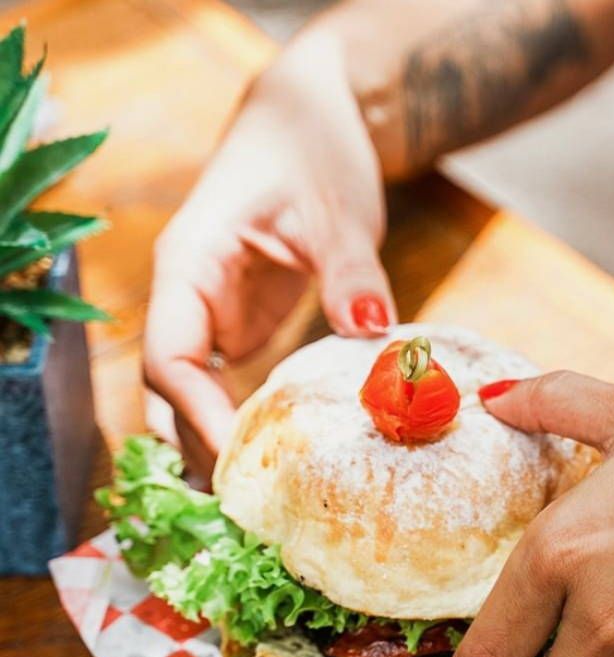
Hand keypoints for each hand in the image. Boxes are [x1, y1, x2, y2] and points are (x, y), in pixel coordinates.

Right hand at [144, 31, 394, 477]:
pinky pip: (234, 389)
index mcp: (188, 265)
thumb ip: (350, 272)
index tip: (241, 465)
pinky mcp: (242, 328)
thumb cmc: (311, 147)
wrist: (311, 121)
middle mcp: (189, 298)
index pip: (171, 360)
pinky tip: (284, 464)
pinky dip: (252, 427)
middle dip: (204, 450)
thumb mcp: (336, 209)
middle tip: (255, 510)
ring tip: (266, 506)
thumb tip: (373, 331)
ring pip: (197, 400)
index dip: (199, 418)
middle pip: (172, 395)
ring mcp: (213, 316)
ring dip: (223, 448)